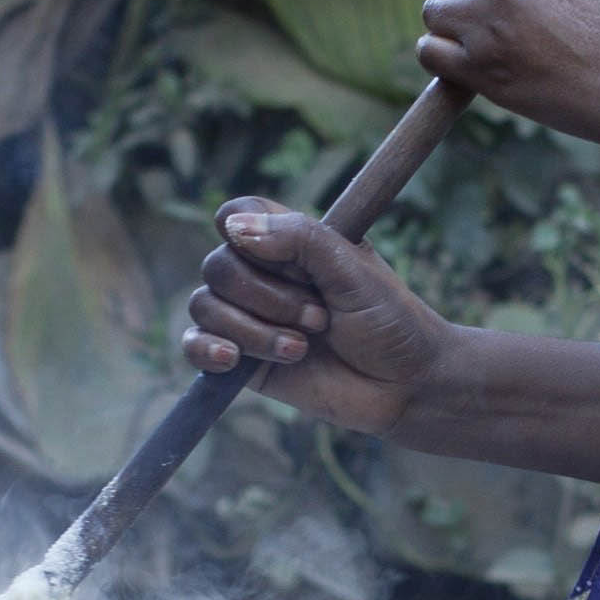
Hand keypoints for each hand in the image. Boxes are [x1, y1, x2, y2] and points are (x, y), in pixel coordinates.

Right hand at [181, 202, 456, 437]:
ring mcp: (250, 317)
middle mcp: (264, 275)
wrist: (405, 386)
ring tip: (301, 349)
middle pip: (218, 266)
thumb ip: (300, 239)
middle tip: (320, 319)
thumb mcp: (353, 270)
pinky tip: (234, 359)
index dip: (241, 229)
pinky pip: (194, 345)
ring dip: (254, 330)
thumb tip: (234, 229)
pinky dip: (206, 349)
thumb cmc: (389, 321)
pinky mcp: (242, 361)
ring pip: (206, 306)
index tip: (276, 254)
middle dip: (268, 298)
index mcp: (291, 242)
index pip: (238, 213)